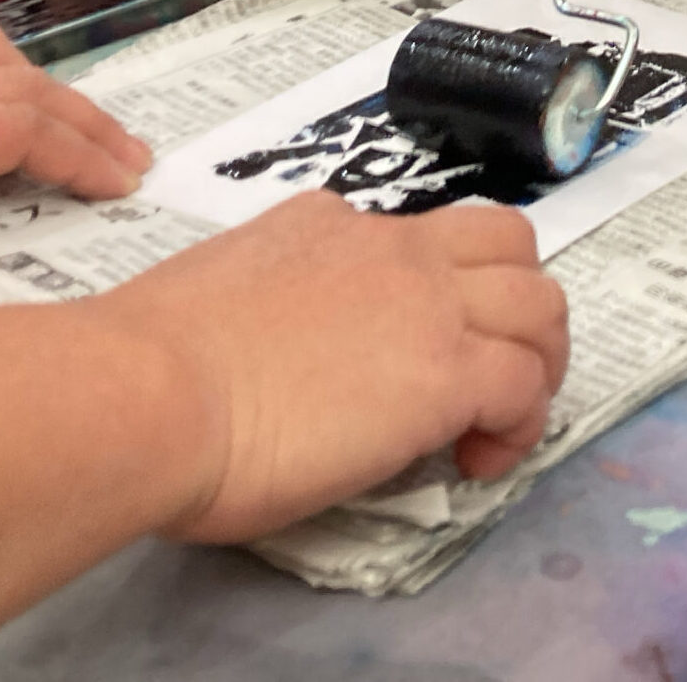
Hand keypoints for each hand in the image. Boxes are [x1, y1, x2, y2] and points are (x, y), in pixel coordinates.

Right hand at [91, 193, 567, 543]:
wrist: (146, 392)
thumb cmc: (146, 365)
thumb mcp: (220, 293)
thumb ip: (270, 301)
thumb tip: (277, 348)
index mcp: (326, 226)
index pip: (414, 235)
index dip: (431, 287)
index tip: (405, 346)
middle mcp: (391, 248)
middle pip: (509, 245)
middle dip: (517, 303)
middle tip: (491, 370)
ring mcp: (428, 305)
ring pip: (541, 304)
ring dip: (539, 359)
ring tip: (503, 419)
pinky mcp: (448, 373)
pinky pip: (526, 387)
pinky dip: (521, 425)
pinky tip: (479, 460)